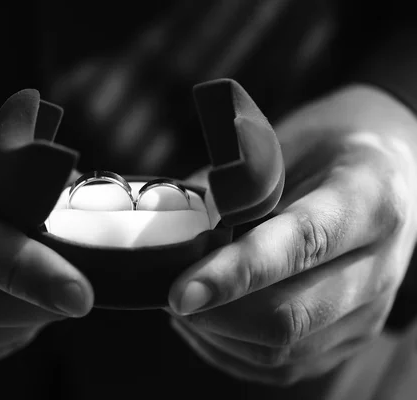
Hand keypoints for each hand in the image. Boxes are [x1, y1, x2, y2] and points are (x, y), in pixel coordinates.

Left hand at [168, 85, 416, 385]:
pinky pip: (281, 364)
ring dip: (218, 331)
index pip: (302, 243)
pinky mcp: (347, 339)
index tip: (182, 291)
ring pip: (283, 348)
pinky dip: (230, 347)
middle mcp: (378, 266)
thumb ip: (230, 189)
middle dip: (216, 314)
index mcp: (368, 200)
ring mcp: (367, 312)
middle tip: (170, 294)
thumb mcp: (284, 144)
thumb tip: (167, 229)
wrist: (381, 175)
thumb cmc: (321, 152)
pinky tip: (206, 319)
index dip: (237, 272)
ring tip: (184, 300)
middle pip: (292, 314)